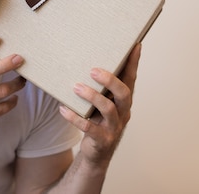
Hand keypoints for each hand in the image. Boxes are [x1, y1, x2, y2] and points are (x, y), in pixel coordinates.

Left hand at [59, 43, 141, 168]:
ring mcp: (114, 127)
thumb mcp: (102, 102)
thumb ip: (100, 86)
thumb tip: (85, 59)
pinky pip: (88, 127)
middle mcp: (123, 112)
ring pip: (108, 109)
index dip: (134, 63)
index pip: (131, 79)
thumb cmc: (98, 120)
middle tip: (92, 70)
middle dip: (110, 80)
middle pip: (124, 93)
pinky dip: (74, 117)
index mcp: (124, 100)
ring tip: (76, 87)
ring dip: (91, 96)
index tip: (135, 45)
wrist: (97, 152)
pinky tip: (63, 109)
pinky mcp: (102, 139)